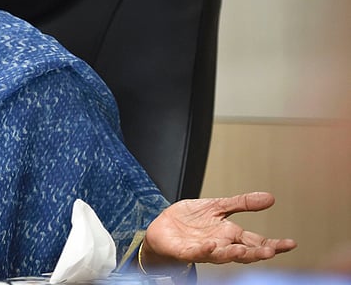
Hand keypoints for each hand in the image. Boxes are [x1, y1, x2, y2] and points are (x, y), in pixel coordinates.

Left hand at [144, 192, 296, 264]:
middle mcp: (221, 245)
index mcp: (230, 234)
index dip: (273, 244)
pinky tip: (211, 245)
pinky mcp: (186, 250)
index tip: (291, 244)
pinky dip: (205, 250)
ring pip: (223, 255)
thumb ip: (242, 203)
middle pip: (244, 251)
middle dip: (257, 253)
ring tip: (245, 251)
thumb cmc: (189, 221)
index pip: (256, 241)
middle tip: (271, 251)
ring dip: (235, 254)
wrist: (162, 228)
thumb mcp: (217, 206)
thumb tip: (270, 198)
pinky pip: (197, 252)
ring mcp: (204, 249)